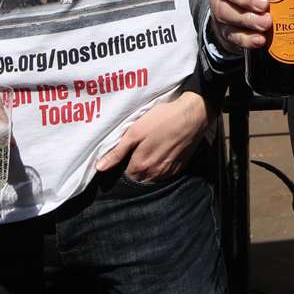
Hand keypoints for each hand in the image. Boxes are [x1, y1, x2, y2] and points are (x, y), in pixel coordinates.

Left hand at [94, 91, 210, 183]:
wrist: (193, 114)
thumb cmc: (162, 119)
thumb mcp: (135, 131)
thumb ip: (117, 152)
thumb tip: (100, 168)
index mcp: (141, 166)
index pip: (125, 176)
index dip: (122, 166)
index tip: (125, 155)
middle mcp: (155, 173)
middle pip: (139, 178)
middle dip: (135, 170)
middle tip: (137, 152)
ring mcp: (169, 171)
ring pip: (153, 177)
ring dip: (148, 170)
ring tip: (150, 152)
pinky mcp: (180, 166)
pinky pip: (166, 174)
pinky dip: (161, 168)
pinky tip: (162, 153)